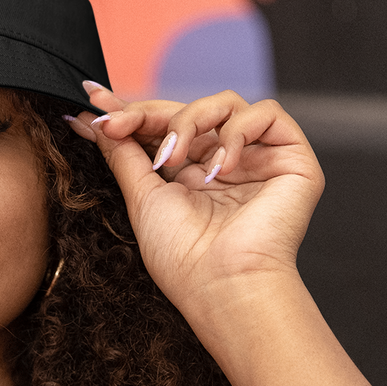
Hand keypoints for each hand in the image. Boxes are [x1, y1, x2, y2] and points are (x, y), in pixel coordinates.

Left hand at [66, 86, 324, 314]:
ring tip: (175, 159)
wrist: (221, 284)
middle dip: (150, 114)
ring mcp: (258, 160)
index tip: (95, 101)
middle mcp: (225, 164)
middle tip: (119, 125)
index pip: (164, 128)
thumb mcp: (142, 197)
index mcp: (192, 176)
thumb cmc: (182, 256)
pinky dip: (237, 132)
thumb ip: (123, 154)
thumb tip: (96, 121)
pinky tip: (219, 167)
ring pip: (225, 104)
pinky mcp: (291, 159)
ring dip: (190, 122)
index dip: (133, 111)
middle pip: (189, 111)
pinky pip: (268, 114)